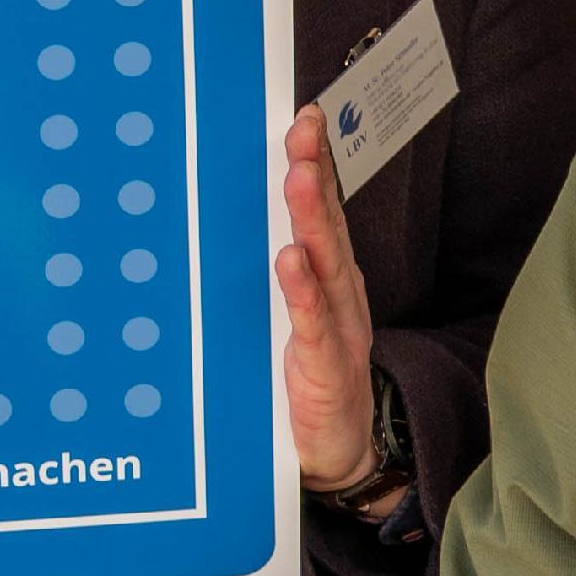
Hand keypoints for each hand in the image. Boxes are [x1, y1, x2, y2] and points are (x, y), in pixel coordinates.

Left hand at [275, 106, 382, 492]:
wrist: (339, 457)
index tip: (303, 119)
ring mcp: (336, 331)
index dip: (317, 166)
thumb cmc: (306, 385)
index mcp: (329, 284)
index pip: (322, 217)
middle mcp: (339, 298)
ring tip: (300, 178)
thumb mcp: (287, 324)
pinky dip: (304, 292)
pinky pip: (313, 326)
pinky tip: (292, 261)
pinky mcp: (324, 370)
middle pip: (329, 229)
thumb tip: (236, 227)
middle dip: (316, 175)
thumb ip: (276, 282)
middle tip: (302, 130)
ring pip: (325, 268)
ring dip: (313, 220)